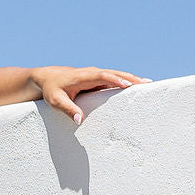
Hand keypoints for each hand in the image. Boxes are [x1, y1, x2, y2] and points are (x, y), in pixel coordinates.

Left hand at [35, 66, 152, 125]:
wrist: (47, 78)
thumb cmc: (51, 89)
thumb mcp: (56, 101)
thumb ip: (67, 109)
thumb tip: (79, 121)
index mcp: (84, 76)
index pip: (103, 76)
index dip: (116, 80)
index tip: (128, 85)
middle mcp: (93, 73)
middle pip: (115, 74)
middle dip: (131, 78)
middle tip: (147, 83)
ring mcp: (96, 76)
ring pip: (117, 75)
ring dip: (131, 79)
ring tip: (147, 84)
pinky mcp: (97, 80)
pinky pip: (113, 80)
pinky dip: (125, 81)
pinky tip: (135, 86)